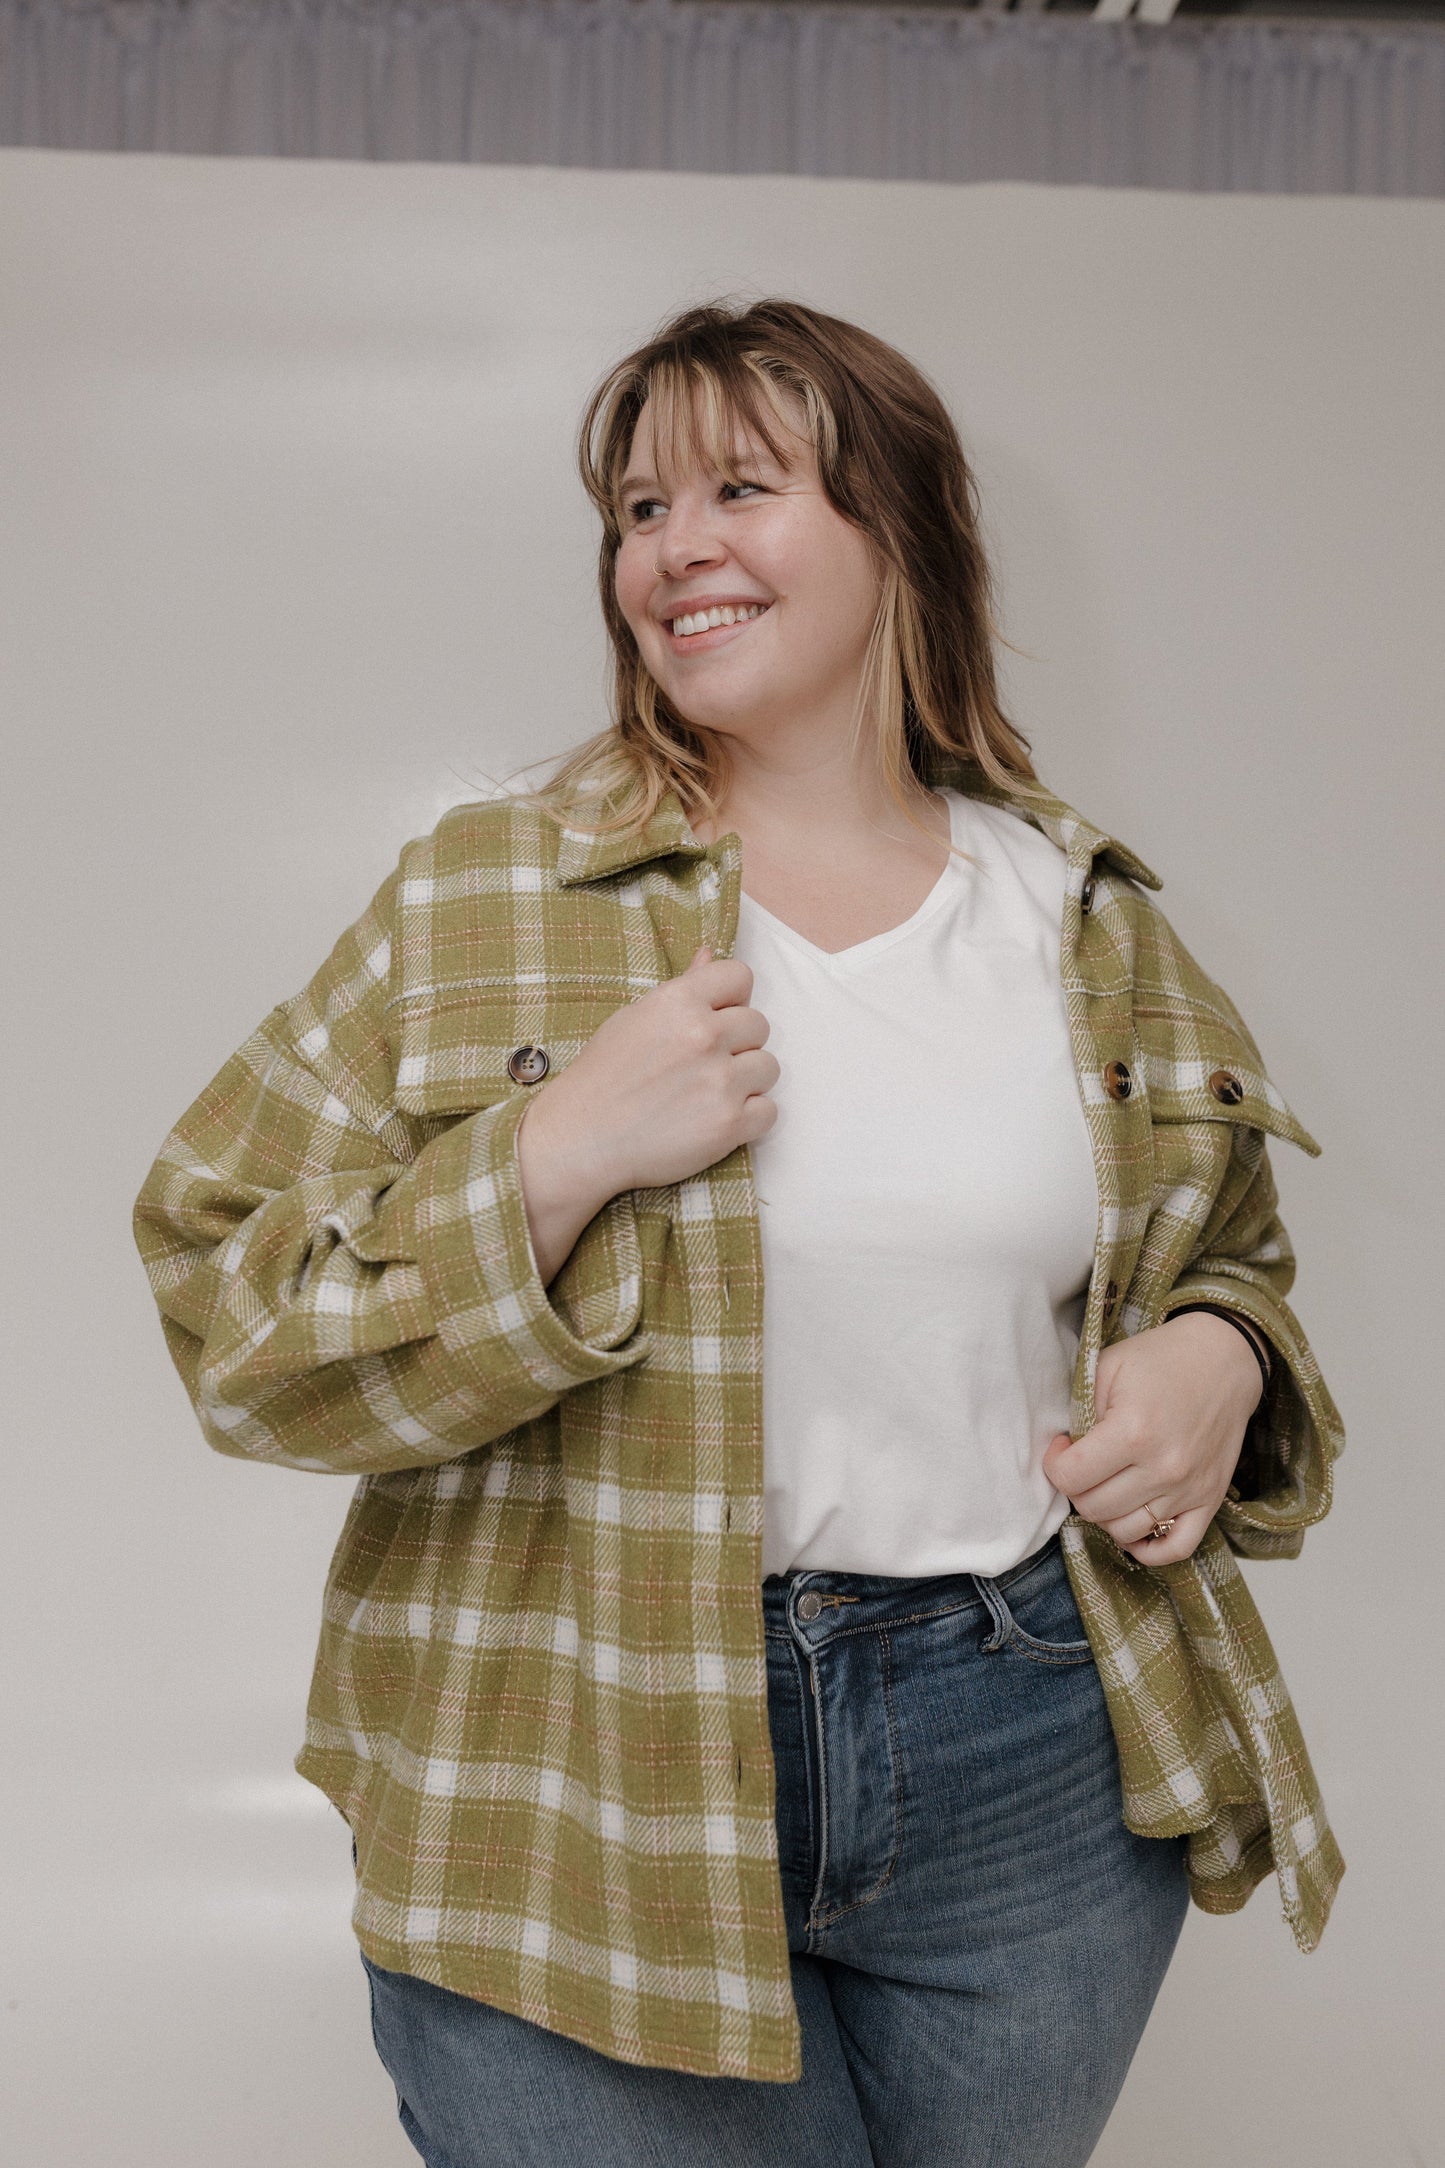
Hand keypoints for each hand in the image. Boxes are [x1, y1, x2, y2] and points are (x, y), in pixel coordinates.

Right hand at [515, 946, 777, 1282]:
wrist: (582, 1138)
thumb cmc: (603, 1077)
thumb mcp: (634, 1018)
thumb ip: (682, 988)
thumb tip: (708, 955)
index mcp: (679, 1002)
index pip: (740, 976)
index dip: (732, 999)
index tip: (716, 1018)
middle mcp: (704, 1035)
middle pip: (759, 1024)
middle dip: (738, 1043)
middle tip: (705, 1065)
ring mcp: (720, 1081)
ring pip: (769, 1067)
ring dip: (747, 1081)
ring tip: (711, 1093)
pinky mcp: (729, 1124)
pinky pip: (769, 1111)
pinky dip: (750, 1119)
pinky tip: (718, 1119)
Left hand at [1041, 1311, 1266, 1563]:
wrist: (1223, 1360)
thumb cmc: (1160, 1360)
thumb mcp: (1108, 1368)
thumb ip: (1079, 1411)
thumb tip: (1064, 1452)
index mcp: (1133, 1432)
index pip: (1071, 1478)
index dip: (1055, 1464)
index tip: (1062, 1447)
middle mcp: (1163, 1468)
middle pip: (1094, 1509)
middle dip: (1077, 1488)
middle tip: (1084, 1464)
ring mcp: (1189, 1490)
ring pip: (1125, 1532)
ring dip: (1105, 1514)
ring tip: (1107, 1485)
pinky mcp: (1210, 1500)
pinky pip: (1176, 1547)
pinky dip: (1149, 1550)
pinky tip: (1132, 1527)